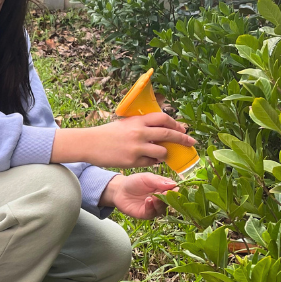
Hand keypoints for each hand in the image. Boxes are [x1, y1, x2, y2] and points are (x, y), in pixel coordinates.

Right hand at [51, 112, 195, 167]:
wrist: (89, 143)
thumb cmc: (106, 133)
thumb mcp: (124, 123)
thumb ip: (140, 124)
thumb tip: (159, 127)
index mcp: (138, 120)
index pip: (164, 119)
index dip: (176, 124)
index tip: (183, 129)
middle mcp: (139, 132)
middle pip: (168, 135)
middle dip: (183, 139)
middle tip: (191, 142)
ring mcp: (137, 147)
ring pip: (162, 152)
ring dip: (166, 154)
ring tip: (166, 155)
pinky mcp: (132, 161)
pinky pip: (150, 162)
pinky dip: (154, 162)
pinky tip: (152, 161)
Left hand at [99, 173, 177, 218]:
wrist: (119, 190)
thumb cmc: (134, 182)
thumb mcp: (146, 178)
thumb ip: (158, 180)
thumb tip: (173, 184)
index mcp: (163, 189)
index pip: (174, 191)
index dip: (176, 190)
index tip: (176, 189)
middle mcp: (160, 200)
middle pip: (170, 201)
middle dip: (168, 198)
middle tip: (165, 193)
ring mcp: (153, 208)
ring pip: (161, 208)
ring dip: (159, 203)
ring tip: (154, 196)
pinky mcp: (145, 214)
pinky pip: (151, 213)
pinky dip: (151, 207)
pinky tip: (148, 200)